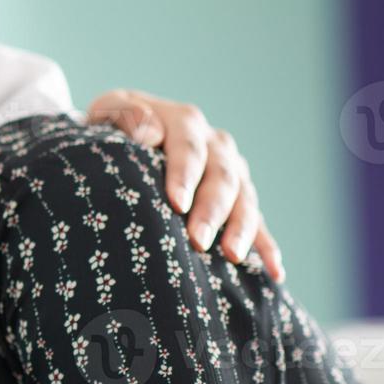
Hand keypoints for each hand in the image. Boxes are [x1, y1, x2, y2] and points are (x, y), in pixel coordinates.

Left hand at [85, 89, 283, 279]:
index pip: (189, 148)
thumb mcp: (110, 110)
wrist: (128, 130)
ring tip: (232, 256)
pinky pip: (257, 221)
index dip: (185, 175)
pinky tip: (274, 272)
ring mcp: (231, 169)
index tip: (176, 205)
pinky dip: (266, 246)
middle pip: (222, 177)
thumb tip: (151, 133)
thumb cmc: (115, 125)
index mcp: (185, 122)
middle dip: (211, 210)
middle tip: (197, 241)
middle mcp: (215, 144)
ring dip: (241, 228)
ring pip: (244, 199)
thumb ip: (126, 116)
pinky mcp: (238, 196)